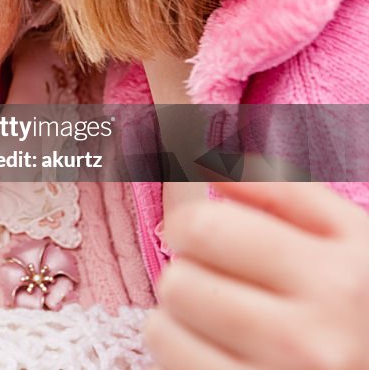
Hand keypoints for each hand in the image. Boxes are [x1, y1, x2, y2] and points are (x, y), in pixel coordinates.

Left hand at [146, 182, 368, 369]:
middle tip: (220, 283)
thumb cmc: (364, 303)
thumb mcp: (352, 238)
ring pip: (163, 329)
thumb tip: (205, 162)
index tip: (201, 233)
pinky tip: (216, 350)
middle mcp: (310, 338)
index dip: (188, 224)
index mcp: (337, 277)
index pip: (204, 228)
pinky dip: (179, 353)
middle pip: (179, 280)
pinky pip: (170, 366)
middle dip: (189, 274)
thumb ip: (284, 192)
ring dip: (178, 318)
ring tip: (219, 320)